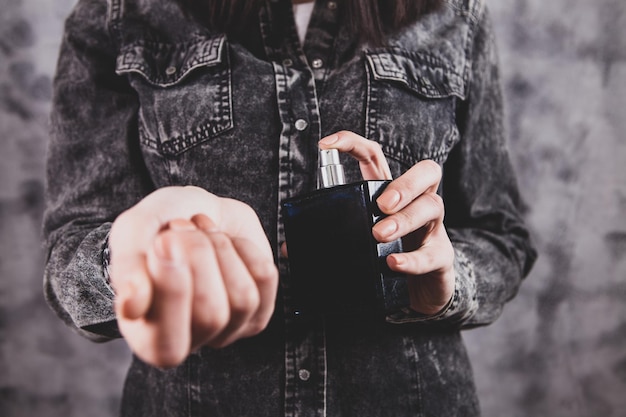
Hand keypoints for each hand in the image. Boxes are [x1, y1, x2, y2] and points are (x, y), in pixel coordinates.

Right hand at [108, 186, 277, 367]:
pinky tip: (225, 240)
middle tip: (179, 229)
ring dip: (221, 248)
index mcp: (147, 339)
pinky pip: (264, 279)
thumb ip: (125, 266)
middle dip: (198, 256)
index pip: (167, 345)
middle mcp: (190, 342)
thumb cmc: (158, 228)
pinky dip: (245, 247)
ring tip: (201, 230)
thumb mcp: (131, 232)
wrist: (192, 211)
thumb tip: (132, 305)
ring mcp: (228, 330)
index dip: (172, 290)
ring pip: (243, 299)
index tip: (162, 243)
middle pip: (210, 315)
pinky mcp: (258, 311)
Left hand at [318, 131, 454, 314]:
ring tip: (378, 235)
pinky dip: (412, 259)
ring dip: (404, 219)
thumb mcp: (359, 243)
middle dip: (404, 184)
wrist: (421, 292)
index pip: (376, 157)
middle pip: (426, 172)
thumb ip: (328, 240)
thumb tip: (287, 249)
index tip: (325, 145)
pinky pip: (432, 253)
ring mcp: (433, 229)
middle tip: (381, 205)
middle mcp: (417, 203)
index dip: (352, 143)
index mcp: (391, 193)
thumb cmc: (388, 257)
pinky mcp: (441, 257)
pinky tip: (393, 264)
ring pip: (432, 206)